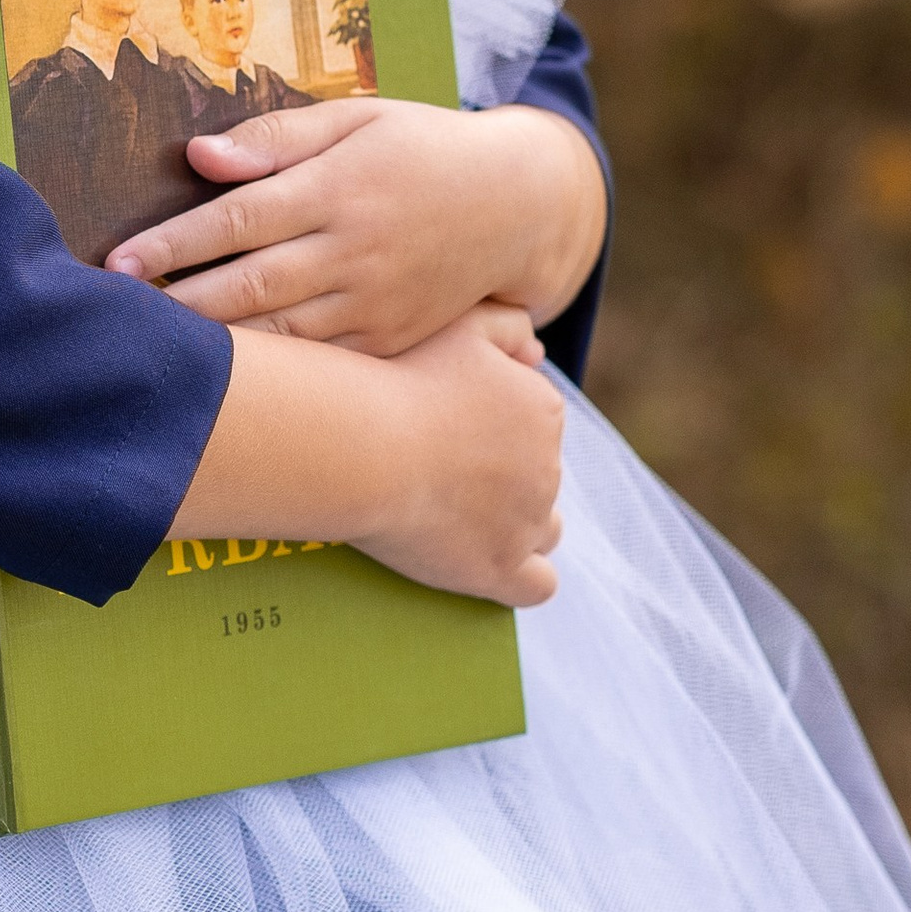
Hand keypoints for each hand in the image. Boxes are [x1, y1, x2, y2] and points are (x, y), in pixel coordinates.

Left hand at [107, 96, 605, 356]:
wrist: (516, 205)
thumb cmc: (419, 149)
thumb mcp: (357, 119)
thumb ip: (277, 137)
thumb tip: (199, 156)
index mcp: (340, 186)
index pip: (240, 216)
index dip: (175, 242)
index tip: (118, 261)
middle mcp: (356, 249)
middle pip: (251, 284)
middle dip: (177, 304)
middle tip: (114, 317)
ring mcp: (376, 302)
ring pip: (282, 335)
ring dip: (215, 346)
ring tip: (153, 351)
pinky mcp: (390, 340)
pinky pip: (322, 365)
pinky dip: (274, 377)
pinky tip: (226, 379)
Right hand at [169, 301, 565, 607]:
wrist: (360, 444)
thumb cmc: (399, 377)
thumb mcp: (460, 326)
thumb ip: (507, 326)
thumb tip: (537, 352)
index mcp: (544, 411)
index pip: (537, 425)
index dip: (497, 430)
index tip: (452, 432)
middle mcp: (550, 467)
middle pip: (538, 476)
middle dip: (504, 476)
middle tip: (444, 472)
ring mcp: (529, 522)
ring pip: (545, 529)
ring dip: (516, 524)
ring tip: (462, 516)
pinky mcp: (502, 569)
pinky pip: (538, 585)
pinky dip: (521, 576)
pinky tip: (487, 563)